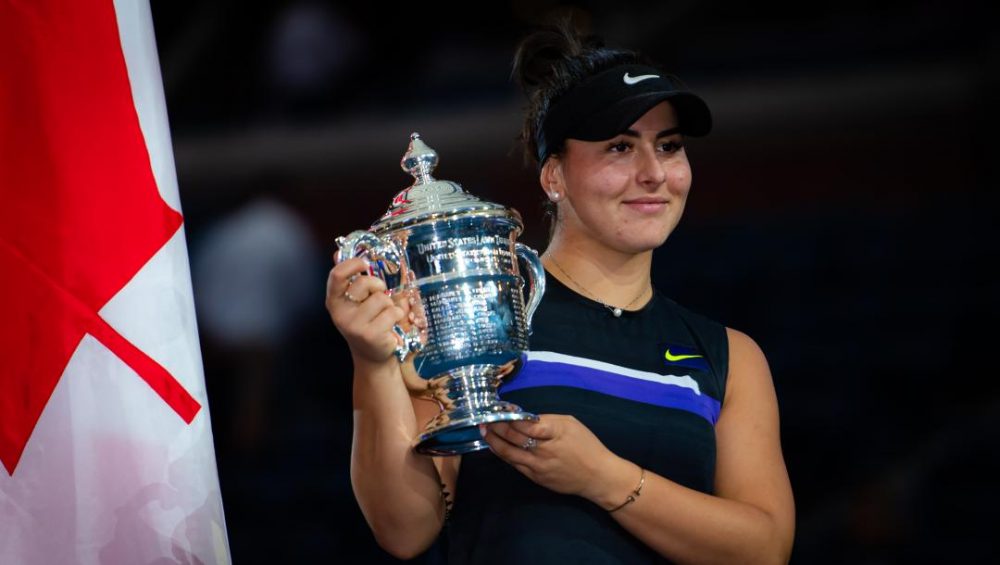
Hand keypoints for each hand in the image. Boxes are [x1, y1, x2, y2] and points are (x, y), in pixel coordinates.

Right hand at [326, 256, 413, 363]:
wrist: (372, 355)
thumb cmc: (365, 322)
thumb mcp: (354, 301)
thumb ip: (349, 279)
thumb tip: (337, 251)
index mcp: (334, 301)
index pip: (337, 275)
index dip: (352, 264)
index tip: (364, 263)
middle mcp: (341, 313)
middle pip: (364, 282)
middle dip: (378, 285)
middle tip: (379, 296)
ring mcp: (355, 325)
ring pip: (382, 298)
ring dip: (390, 304)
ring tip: (384, 316)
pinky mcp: (371, 335)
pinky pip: (393, 312)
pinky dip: (397, 315)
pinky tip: (391, 326)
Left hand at [482, 415, 630, 504]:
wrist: (597, 476)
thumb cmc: (586, 445)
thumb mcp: (570, 423)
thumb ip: (546, 420)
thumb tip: (524, 417)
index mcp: (553, 433)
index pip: (524, 424)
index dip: (508, 417)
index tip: (498, 409)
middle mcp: (543, 451)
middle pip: (513, 438)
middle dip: (496, 427)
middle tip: (484, 420)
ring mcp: (538, 467)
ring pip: (509, 454)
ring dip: (494, 442)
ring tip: (484, 432)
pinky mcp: (536, 478)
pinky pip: (515, 464)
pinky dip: (504, 454)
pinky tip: (497, 446)